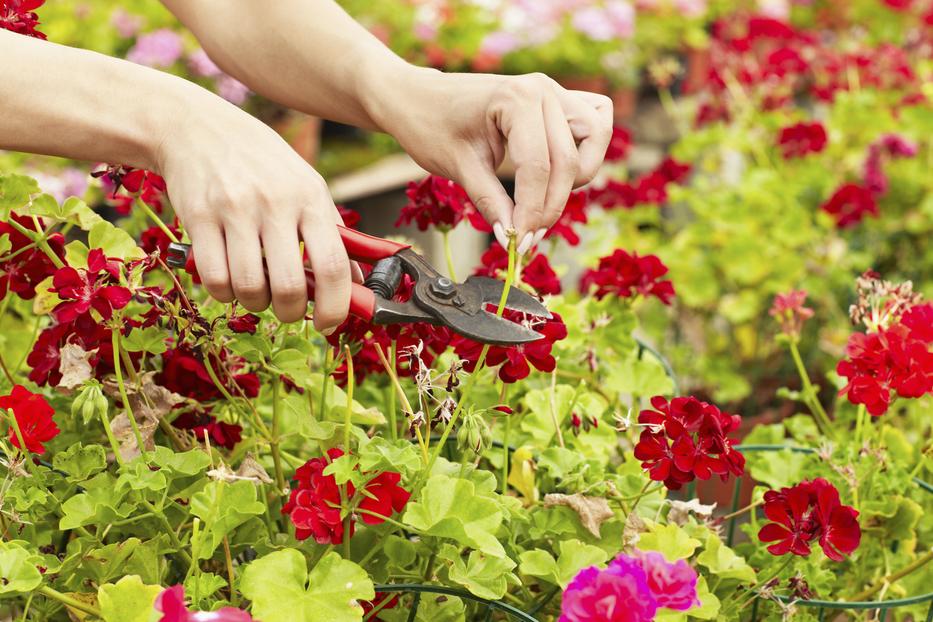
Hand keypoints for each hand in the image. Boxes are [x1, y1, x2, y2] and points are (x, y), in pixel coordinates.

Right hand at [156, 91, 356, 329]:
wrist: (196, 128)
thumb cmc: (261, 163)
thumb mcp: (305, 185)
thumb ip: (332, 232)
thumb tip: (357, 283)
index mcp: (310, 197)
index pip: (333, 266)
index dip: (335, 306)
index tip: (328, 323)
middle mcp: (275, 203)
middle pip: (290, 286)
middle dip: (290, 313)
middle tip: (287, 310)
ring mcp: (235, 210)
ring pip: (249, 288)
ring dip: (255, 304)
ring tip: (256, 292)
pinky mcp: (198, 218)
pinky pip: (215, 279)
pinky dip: (224, 293)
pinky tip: (229, 282)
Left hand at [368, 68, 612, 252]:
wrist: (418, 98)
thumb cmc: (431, 125)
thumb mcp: (458, 168)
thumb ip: (490, 202)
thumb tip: (513, 236)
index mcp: (516, 99)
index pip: (537, 167)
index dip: (532, 212)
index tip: (519, 243)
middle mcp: (543, 89)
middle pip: (569, 161)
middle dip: (550, 206)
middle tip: (527, 235)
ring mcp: (555, 91)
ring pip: (594, 139)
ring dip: (576, 176)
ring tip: (543, 199)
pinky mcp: (559, 100)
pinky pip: (595, 122)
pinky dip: (587, 147)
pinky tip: (561, 169)